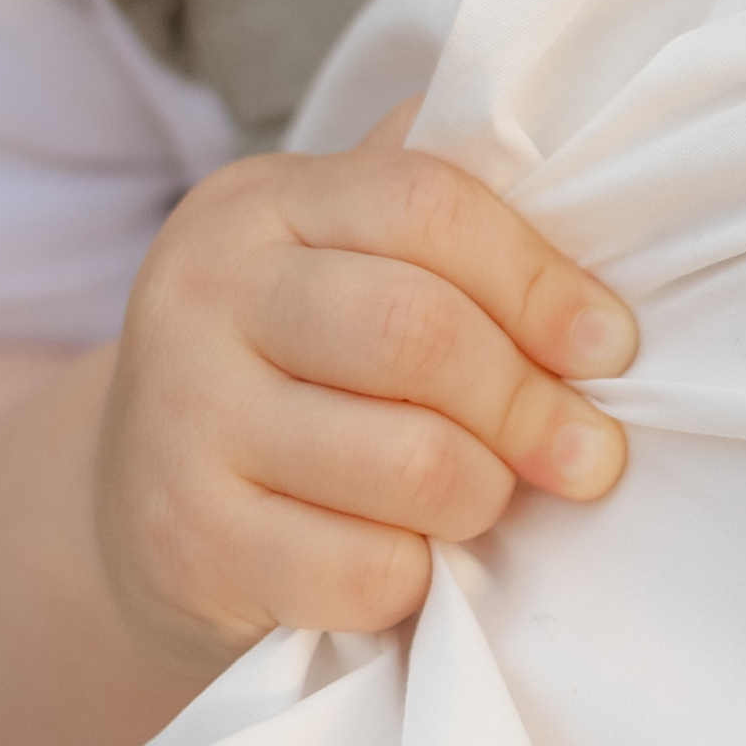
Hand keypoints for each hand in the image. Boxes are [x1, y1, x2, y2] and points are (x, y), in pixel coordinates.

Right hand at [94, 107, 636, 662]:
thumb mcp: (328, 256)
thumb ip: (429, 206)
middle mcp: (205, 294)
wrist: (136, 512)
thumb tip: (578, 170)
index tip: (609, 344)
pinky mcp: (192, 544)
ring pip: (406, 462)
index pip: (426, 203)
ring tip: (490, 497)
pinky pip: (361, 570)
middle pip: (417, 330)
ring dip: (483, 493)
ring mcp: (186, 422)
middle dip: (526, 399)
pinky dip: (417, 575)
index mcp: (259, 203)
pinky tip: (411, 558)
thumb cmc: (284, 365)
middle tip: (583, 450)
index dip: (539, 277)